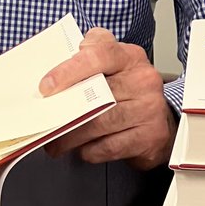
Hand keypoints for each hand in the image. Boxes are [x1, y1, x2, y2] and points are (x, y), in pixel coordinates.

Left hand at [39, 28, 176, 170]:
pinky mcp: (150, 137)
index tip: (46, 87)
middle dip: (63, 111)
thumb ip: (84, 59)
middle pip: (95, 94)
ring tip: (56, 142)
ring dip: (71, 136)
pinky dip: (90, 150)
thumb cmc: (127, 89)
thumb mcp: (111, 65)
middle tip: (44, 122)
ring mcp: (149, 108)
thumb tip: (50, 77)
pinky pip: (110, 146)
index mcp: (129, 56)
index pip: (98, 54)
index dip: (69, 70)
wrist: (160, 118)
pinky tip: (82, 149)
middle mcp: (143, 79)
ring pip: (99, 124)